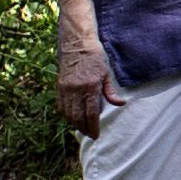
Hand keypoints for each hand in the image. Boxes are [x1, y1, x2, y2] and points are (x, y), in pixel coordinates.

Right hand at [54, 0, 118, 137]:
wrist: (77, 45)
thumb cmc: (95, 58)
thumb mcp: (107, 74)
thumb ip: (111, 92)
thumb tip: (120, 104)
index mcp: (90, 86)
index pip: (91, 113)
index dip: (93, 126)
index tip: (96, 135)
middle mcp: (76, 89)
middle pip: (78, 116)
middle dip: (84, 128)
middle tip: (90, 134)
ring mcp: (66, 89)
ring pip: (68, 113)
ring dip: (75, 124)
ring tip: (83, 128)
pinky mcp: (59, 87)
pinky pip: (61, 106)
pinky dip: (66, 115)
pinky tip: (73, 118)